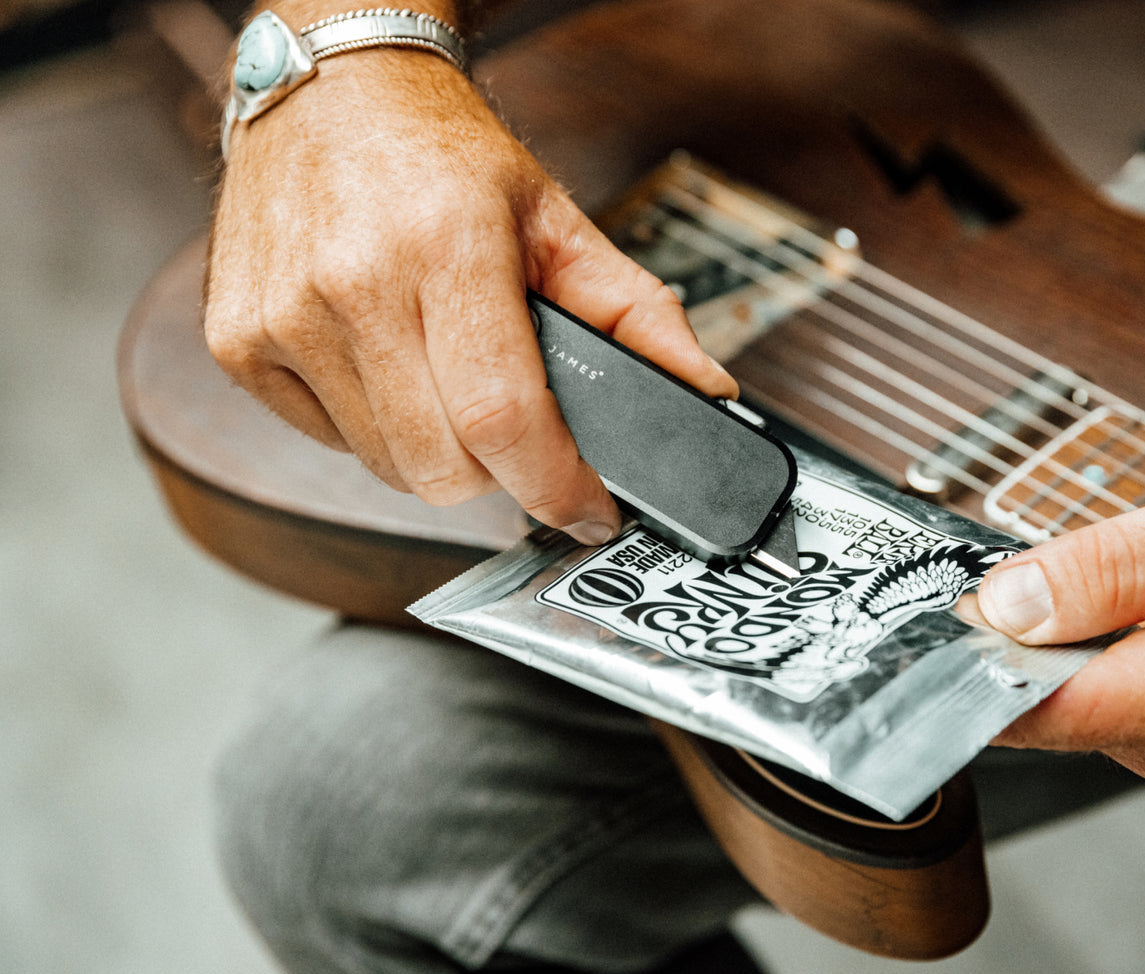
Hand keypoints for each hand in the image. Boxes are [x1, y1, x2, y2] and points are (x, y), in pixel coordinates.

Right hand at [205, 47, 734, 542]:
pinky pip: (330, 444)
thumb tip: (707, 394)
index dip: (555, 486)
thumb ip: (640, 314)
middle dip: (502, 474)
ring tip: (449, 380)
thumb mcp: (559, 220)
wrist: (331, 92)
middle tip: (521, 432)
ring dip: (438, 454)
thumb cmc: (446, 157)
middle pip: (444, 467)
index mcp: (446, 247)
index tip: (588, 509)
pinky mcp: (237, 342)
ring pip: (389, 468)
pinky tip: (387, 367)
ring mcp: (283, 317)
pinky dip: (374, 430)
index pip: (502, 417)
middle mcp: (353, 283)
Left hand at [963, 443, 1144, 781]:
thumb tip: (1007, 602)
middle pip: (1028, 702)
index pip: (1026, 711)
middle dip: (991, 638)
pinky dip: (1067, 636)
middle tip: (976, 572)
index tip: (914, 621)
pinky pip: (1087, 678)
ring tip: (1043, 574)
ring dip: (1032, 632)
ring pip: (1053, 689)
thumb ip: (1107, 567)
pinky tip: (1082, 594)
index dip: (958, 662)